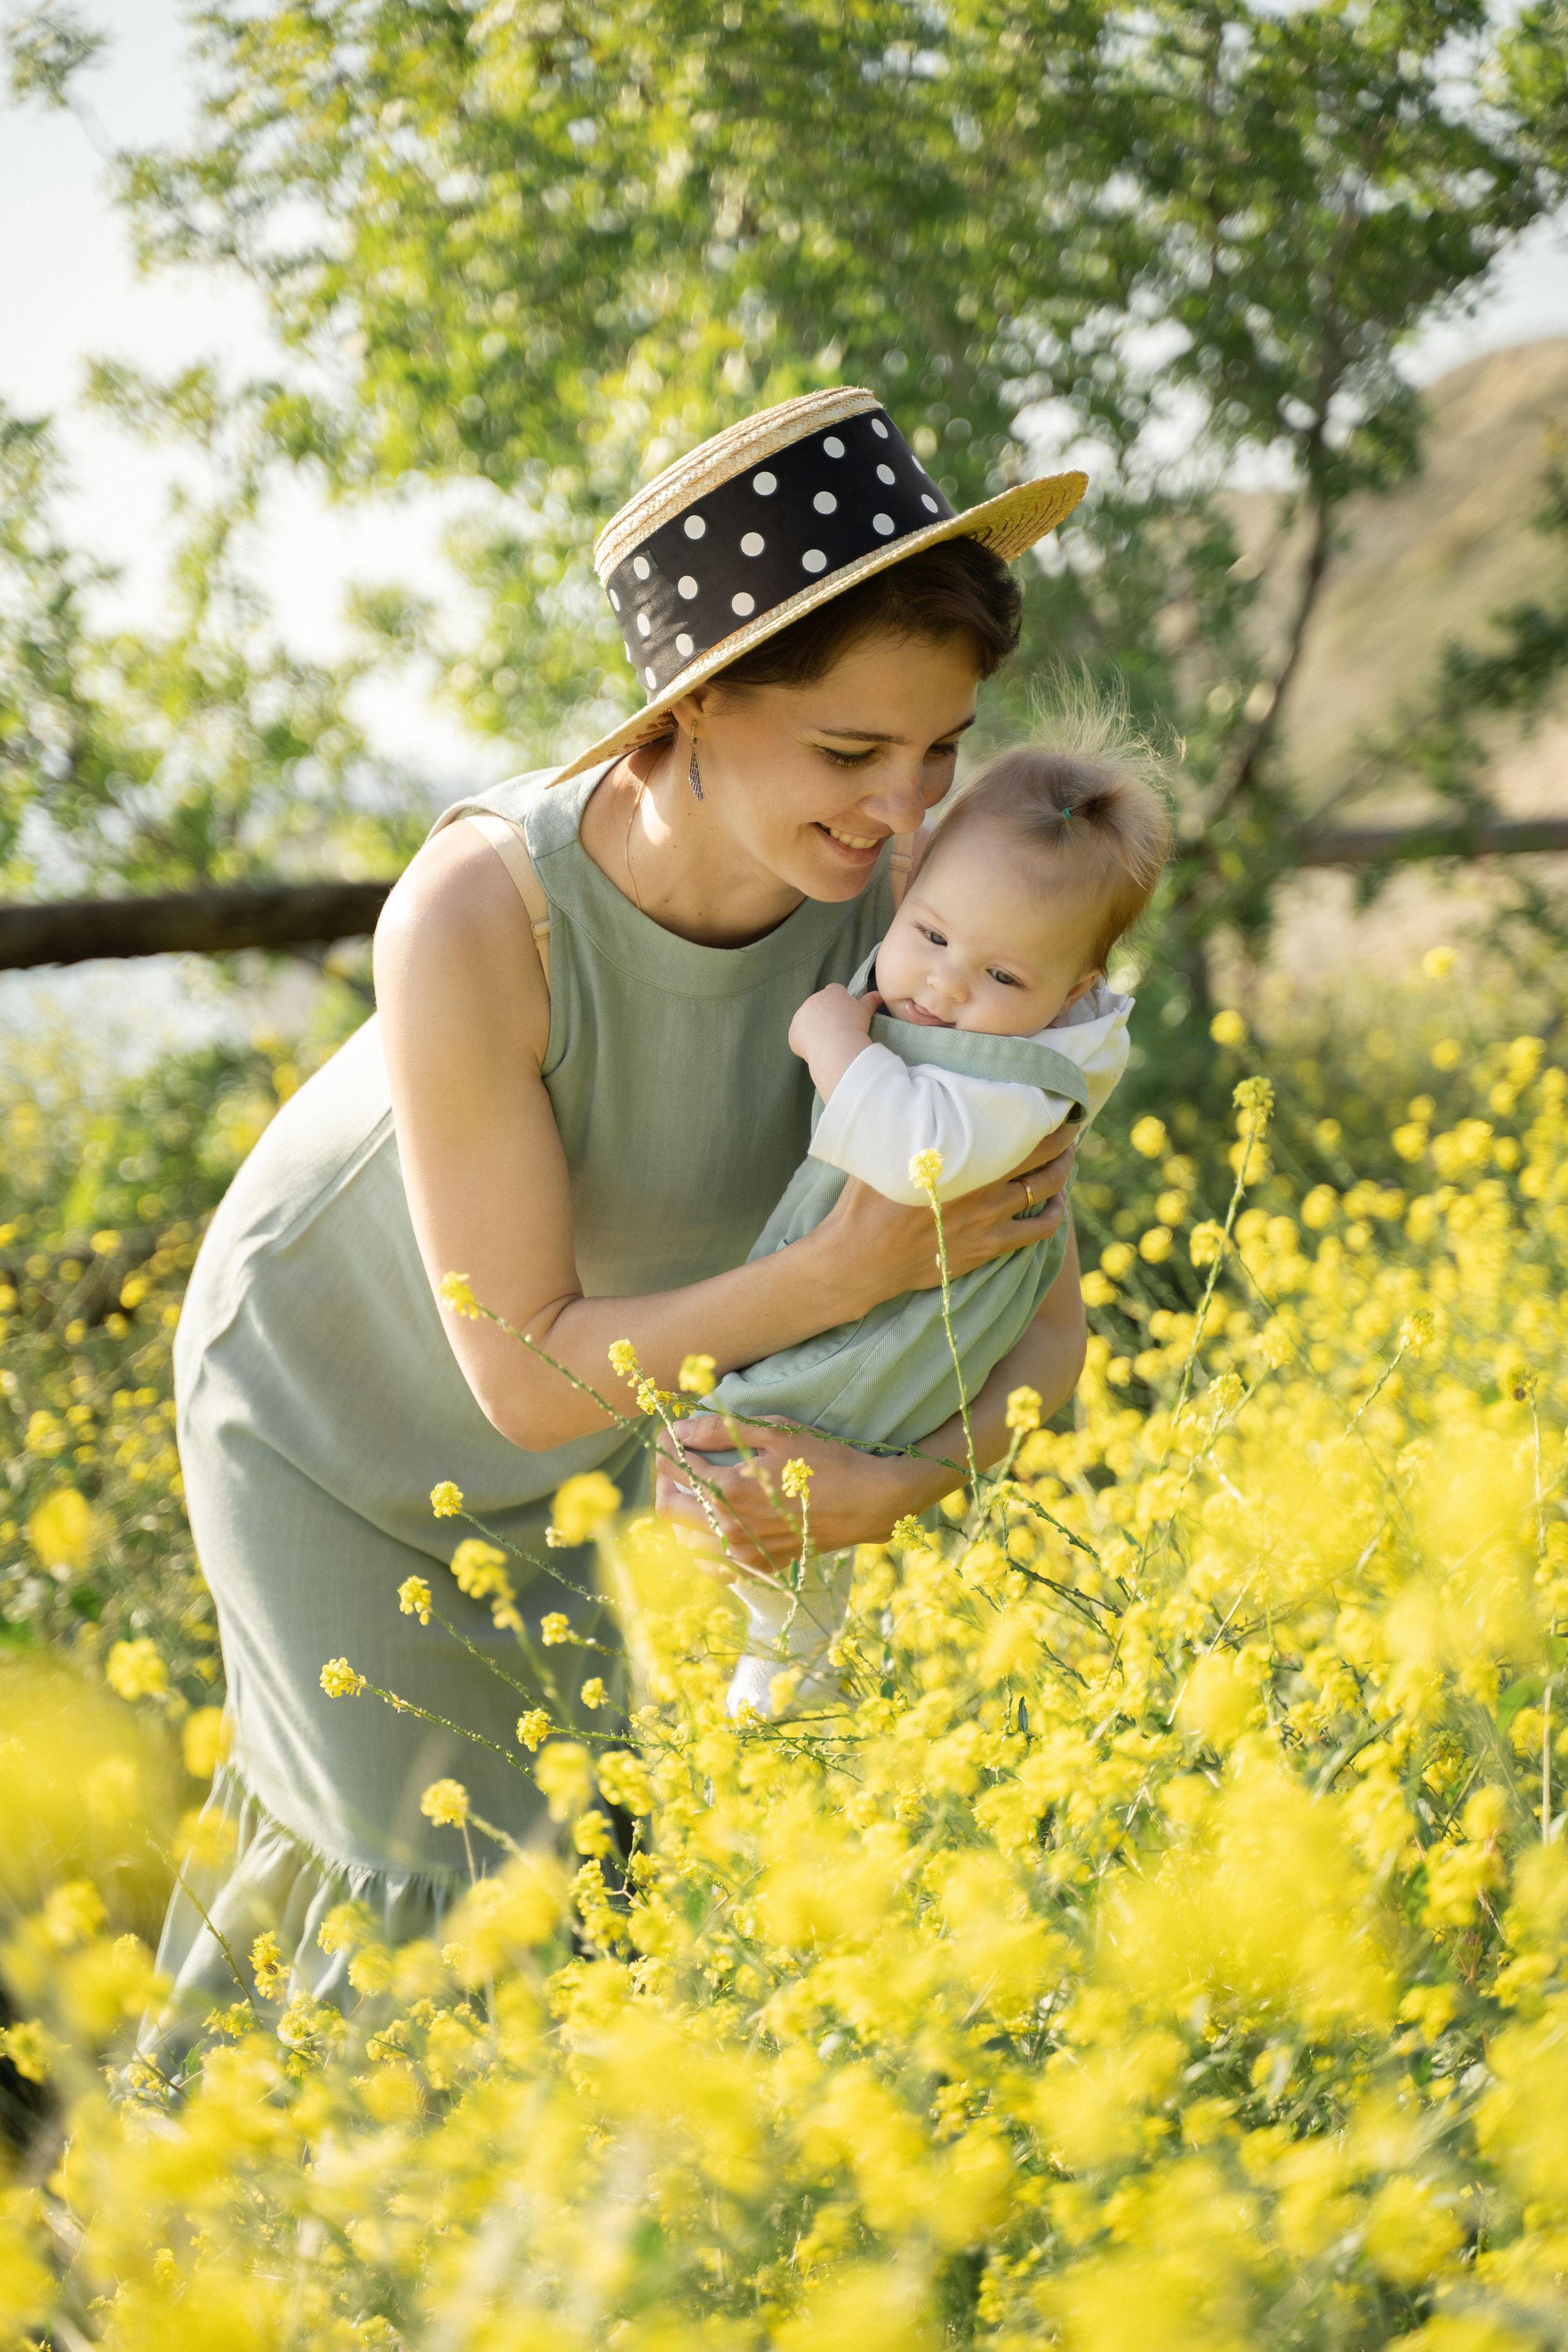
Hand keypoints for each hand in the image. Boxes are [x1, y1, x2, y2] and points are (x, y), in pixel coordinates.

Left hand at [655, 1416, 935, 1573]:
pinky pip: (713, 1564)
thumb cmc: (824, 1461)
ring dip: (684, 1511)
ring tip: (699, 1489)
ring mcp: (744, 1554)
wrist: (868, 1503)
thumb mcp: (775, 1433)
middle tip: (681, 1460)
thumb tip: (679, 1428)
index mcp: (728, 1490)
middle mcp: (729, 1528)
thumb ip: (720, 1430)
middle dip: (666, 1479)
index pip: (672, 1467)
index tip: (673, 1434)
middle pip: (668, 1507)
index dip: (667, 1446)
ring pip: (685, 1538)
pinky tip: (717, 1524)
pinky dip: (705, 1544)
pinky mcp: (759, 1568)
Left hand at [789, 983, 882, 1097]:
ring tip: (828, 1042)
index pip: (834, 990)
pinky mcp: (793, 1032)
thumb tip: (879, 994)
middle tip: (837, 1031)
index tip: (844, 1014)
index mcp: (831, 993)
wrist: (837, 1047)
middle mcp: (813, 1001)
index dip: (839, 1002)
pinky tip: (817, 1051)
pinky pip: (799, 1038)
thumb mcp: (865, 1012)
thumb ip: (870, 1001)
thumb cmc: (854, 1027)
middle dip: (825, 1016)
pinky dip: (805, 1044)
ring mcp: (800, 1016)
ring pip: (807, 1022)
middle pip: (819, 1006)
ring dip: (814, 1029)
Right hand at [809, 1121, 1078, 1304]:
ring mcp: (989, 1219)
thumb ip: (909, 1122)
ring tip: (1066, 1157)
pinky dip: (1055, 1212)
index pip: (1016, 1125)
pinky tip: (1056, 1201)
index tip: (1050, 1098)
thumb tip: (916, 1086)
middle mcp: (982, 1185)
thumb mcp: (884, 1150)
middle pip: (1042, 1153)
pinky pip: (1040, 1230)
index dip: (1041, 1109)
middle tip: (1070, 1122)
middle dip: (1063, 1135)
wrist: (862, 1257)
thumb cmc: (867, 1200)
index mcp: (960, 1156)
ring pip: (1047, 1188)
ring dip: (1063, 1170)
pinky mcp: (989, 1246)